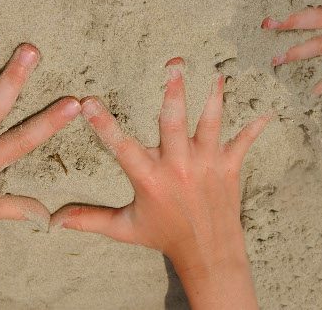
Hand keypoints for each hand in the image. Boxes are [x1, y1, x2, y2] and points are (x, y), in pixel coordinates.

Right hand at [52, 58, 268, 309]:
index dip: (102, 124)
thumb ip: (90, 219)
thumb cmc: (164, 236)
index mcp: (149, 178)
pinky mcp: (228, 167)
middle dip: (174, 93)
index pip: (120, 146)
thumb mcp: (124, 228)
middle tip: (174, 65)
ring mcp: (206, 165)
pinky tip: (268, 111)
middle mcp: (178, 167)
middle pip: (173, 123)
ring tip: (216, 74)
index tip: (87, 101)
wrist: (209, 256)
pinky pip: (244, 142)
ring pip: (211, 124)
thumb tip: (54, 220)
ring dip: (214, 98)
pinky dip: (256, 127)